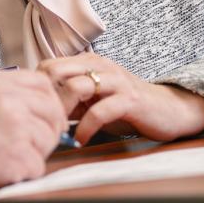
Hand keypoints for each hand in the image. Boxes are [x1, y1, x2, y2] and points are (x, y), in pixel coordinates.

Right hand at [0, 69, 67, 202]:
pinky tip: (4, 167)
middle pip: (52, 111)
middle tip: (35, 140)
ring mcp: (15, 128)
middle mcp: (8, 100)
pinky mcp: (18, 156)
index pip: (42, 83)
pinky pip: (38, 165)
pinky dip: (25, 171)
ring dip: (35, 151)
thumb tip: (32, 98)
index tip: (45, 114)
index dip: (48, 101)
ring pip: (48, 139)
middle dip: (49, 128)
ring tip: (9, 154)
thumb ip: (2, 90)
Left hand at [38, 54, 203, 144]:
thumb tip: (39, 108)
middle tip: (43, 121)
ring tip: (58, 132)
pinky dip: (85, 128)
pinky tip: (80, 140)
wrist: (168, 110)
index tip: (35, 110)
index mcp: (88, 62)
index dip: (37, 88)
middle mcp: (100, 66)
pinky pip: (99, 111)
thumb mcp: (93, 99)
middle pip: (56, 70)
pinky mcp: (129, 99)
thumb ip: (69, 99)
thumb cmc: (126, 106)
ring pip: (76, 87)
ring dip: (62, 112)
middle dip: (44, 97)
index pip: (48, 66)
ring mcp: (115, 81)